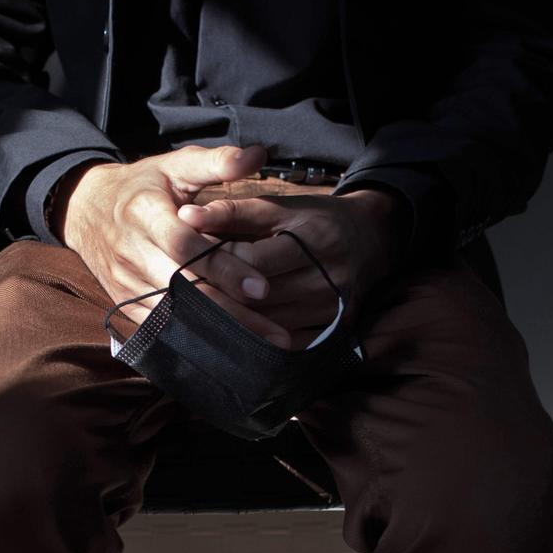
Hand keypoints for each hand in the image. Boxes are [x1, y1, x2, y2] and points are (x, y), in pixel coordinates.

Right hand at [54, 143, 293, 346]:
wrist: (86, 210)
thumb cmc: (143, 186)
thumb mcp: (175, 165)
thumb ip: (218, 161)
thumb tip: (258, 155)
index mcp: (145, 214)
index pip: (186, 247)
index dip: (223, 267)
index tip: (261, 287)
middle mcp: (131, 253)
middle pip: (185, 290)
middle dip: (231, 312)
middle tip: (276, 333)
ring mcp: (125, 284)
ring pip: (175, 316)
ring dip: (218, 334)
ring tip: (261, 347)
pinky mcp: (124, 304)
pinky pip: (161, 329)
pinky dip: (195, 341)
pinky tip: (229, 351)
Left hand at [177, 189, 408, 345]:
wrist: (369, 242)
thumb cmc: (316, 220)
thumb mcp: (280, 207)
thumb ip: (233, 211)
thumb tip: (185, 215)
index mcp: (317, 239)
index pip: (254, 261)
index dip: (218, 264)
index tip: (187, 262)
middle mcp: (329, 279)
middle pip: (260, 298)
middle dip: (219, 295)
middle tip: (183, 292)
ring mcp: (332, 311)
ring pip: (269, 325)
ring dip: (233, 321)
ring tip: (199, 312)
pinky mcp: (333, 333)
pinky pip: (286, 345)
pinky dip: (256, 340)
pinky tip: (230, 332)